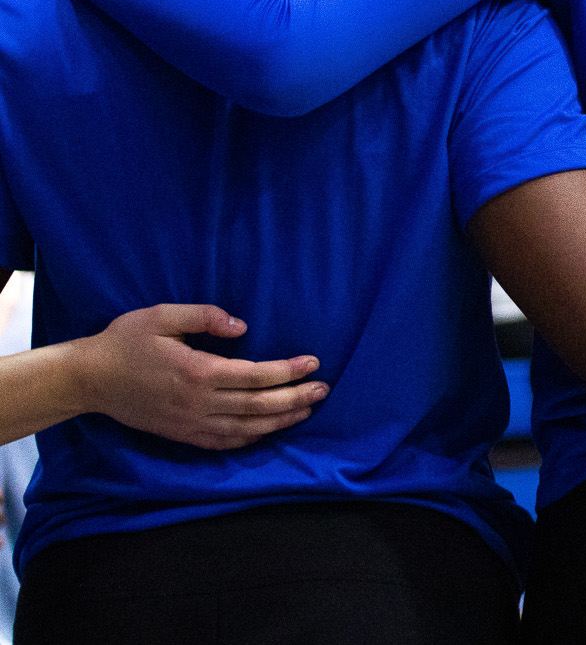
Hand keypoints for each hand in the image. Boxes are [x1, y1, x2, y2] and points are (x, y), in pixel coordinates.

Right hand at [71, 304, 326, 449]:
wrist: (88, 379)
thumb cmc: (125, 342)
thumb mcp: (161, 315)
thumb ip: (204, 317)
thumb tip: (242, 325)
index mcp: (197, 371)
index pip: (255, 376)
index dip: (287, 371)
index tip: (313, 363)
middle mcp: (197, 402)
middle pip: (258, 406)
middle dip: (296, 398)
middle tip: (324, 390)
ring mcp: (189, 423)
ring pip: (245, 429)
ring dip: (280, 421)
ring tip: (307, 410)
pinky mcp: (180, 434)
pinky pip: (223, 442)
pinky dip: (251, 439)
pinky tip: (268, 430)